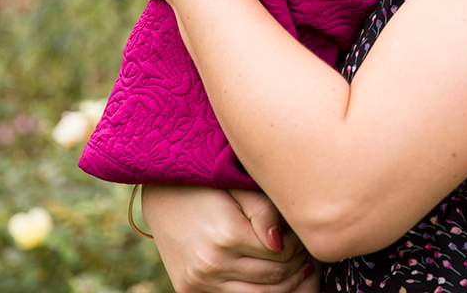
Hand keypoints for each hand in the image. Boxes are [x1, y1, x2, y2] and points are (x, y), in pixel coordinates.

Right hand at [141, 185, 316, 292]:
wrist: (161, 196)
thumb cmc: (207, 185)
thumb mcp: (238, 187)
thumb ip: (264, 210)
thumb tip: (280, 242)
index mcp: (228, 235)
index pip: (284, 253)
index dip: (301, 245)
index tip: (304, 236)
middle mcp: (212, 263)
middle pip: (274, 277)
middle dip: (296, 266)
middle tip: (305, 254)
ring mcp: (199, 281)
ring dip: (283, 284)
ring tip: (292, 267)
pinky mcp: (189, 290)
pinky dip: (257, 292)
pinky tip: (268, 277)